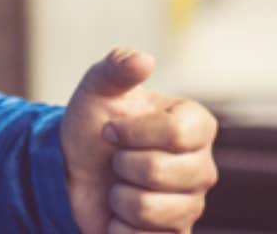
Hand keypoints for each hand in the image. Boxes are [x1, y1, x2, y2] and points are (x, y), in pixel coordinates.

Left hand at [62, 48, 217, 233]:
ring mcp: (192, 206)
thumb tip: (143, 60)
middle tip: (116, 161)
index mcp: (196, 125)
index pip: (175, 133)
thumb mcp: (98, 89)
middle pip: (159, 172)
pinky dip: (118, 228)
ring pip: (149, 209)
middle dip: (121, 165)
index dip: (132, 133)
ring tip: (118, 188)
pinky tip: (119, 215)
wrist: (74, 173)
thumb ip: (117, 67)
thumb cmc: (93, 127)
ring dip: (117, 198)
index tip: (111, 130)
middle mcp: (202, 166)